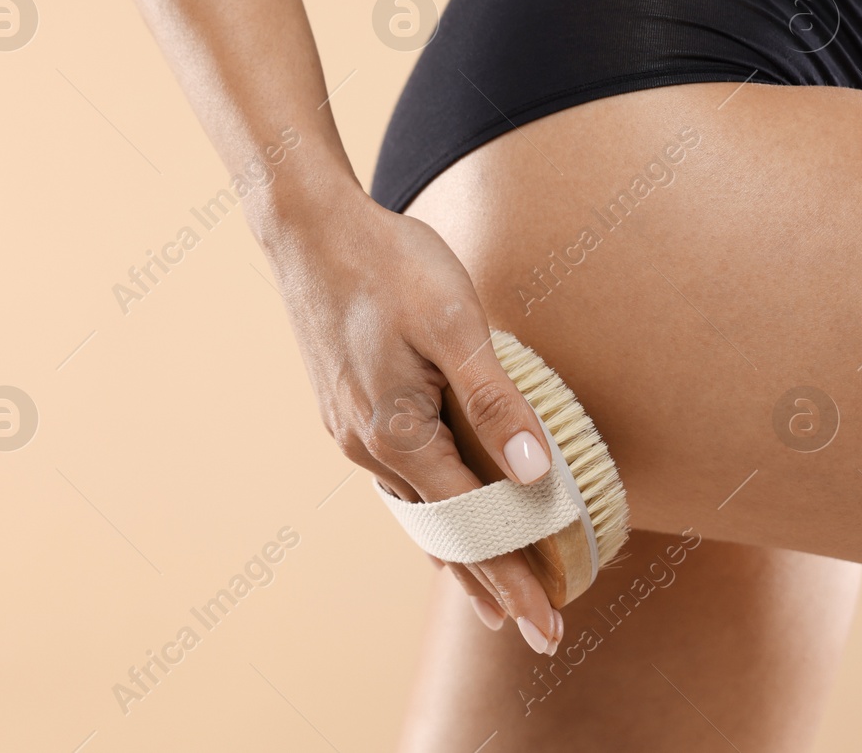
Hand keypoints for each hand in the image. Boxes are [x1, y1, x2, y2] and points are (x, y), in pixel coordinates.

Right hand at [257, 179, 564, 653]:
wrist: (310, 228)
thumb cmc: (391, 264)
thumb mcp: (456, 323)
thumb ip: (495, 400)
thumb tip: (535, 473)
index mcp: (396, 432)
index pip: (471, 526)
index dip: (515, 577)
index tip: (551, 625)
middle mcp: (368, 447)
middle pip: (443, 535)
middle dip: (494, 586)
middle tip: (540, 633)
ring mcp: (352, 433)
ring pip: (418, 514)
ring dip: (461, 557)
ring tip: (496, 600)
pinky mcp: (350, 413)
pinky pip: (401, 483)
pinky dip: (433, 515)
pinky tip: (445, 526)